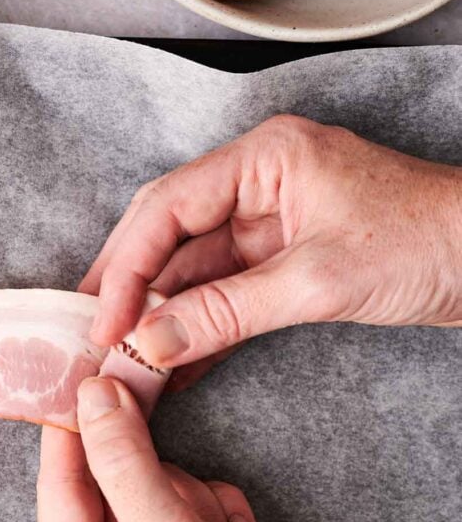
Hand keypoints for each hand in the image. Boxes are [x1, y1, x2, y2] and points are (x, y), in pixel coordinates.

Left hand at [37, 377, 461, 521]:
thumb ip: (124, 460)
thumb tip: (93, 394)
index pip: (60, 486)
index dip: (74, 429)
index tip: (88, 372)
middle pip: (117, 482)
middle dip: (160, 480)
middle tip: (180, 484)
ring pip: (166, 487)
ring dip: (200, 500)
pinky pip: (200, 506)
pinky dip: (225, 513)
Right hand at [81, 116, 461, 377]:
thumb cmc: (428, 243)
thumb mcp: (318, 281)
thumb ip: (228, 312)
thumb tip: (151, 342)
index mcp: (263, 158)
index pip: (167, 207)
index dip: (125, 267)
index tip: (102, 322)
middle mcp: (258, 182)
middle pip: (171, 235)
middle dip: (131, 288)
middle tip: (92, 339)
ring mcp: (272, 221)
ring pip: (196, 268)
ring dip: (163, 315)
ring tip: (124, 361)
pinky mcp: (287, 258)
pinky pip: (229, 291)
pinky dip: (203, 326)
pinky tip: (175, 362)